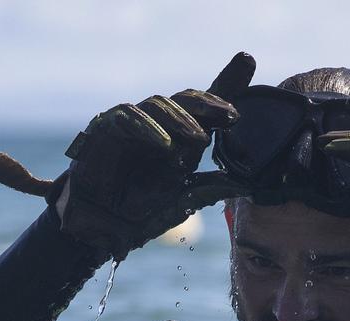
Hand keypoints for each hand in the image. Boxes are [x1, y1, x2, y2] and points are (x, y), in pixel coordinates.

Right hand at [53, 53, 256, 257]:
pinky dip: (149, 128)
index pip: (205, 107)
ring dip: (182, 118)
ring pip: (159, 103)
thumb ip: (209, 188)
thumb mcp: (182, 200)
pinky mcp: (105, 128)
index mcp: (180, 138)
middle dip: (211, 102)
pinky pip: (128, 116)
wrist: (101, 229)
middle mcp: (159, 126)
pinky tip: (166, 144)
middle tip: (231, 115)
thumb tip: (245, 184)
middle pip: (186, 99)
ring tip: (199, 139)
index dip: (227, 83)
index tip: (248, 62)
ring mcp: (132, 125)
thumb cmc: (139, 213)